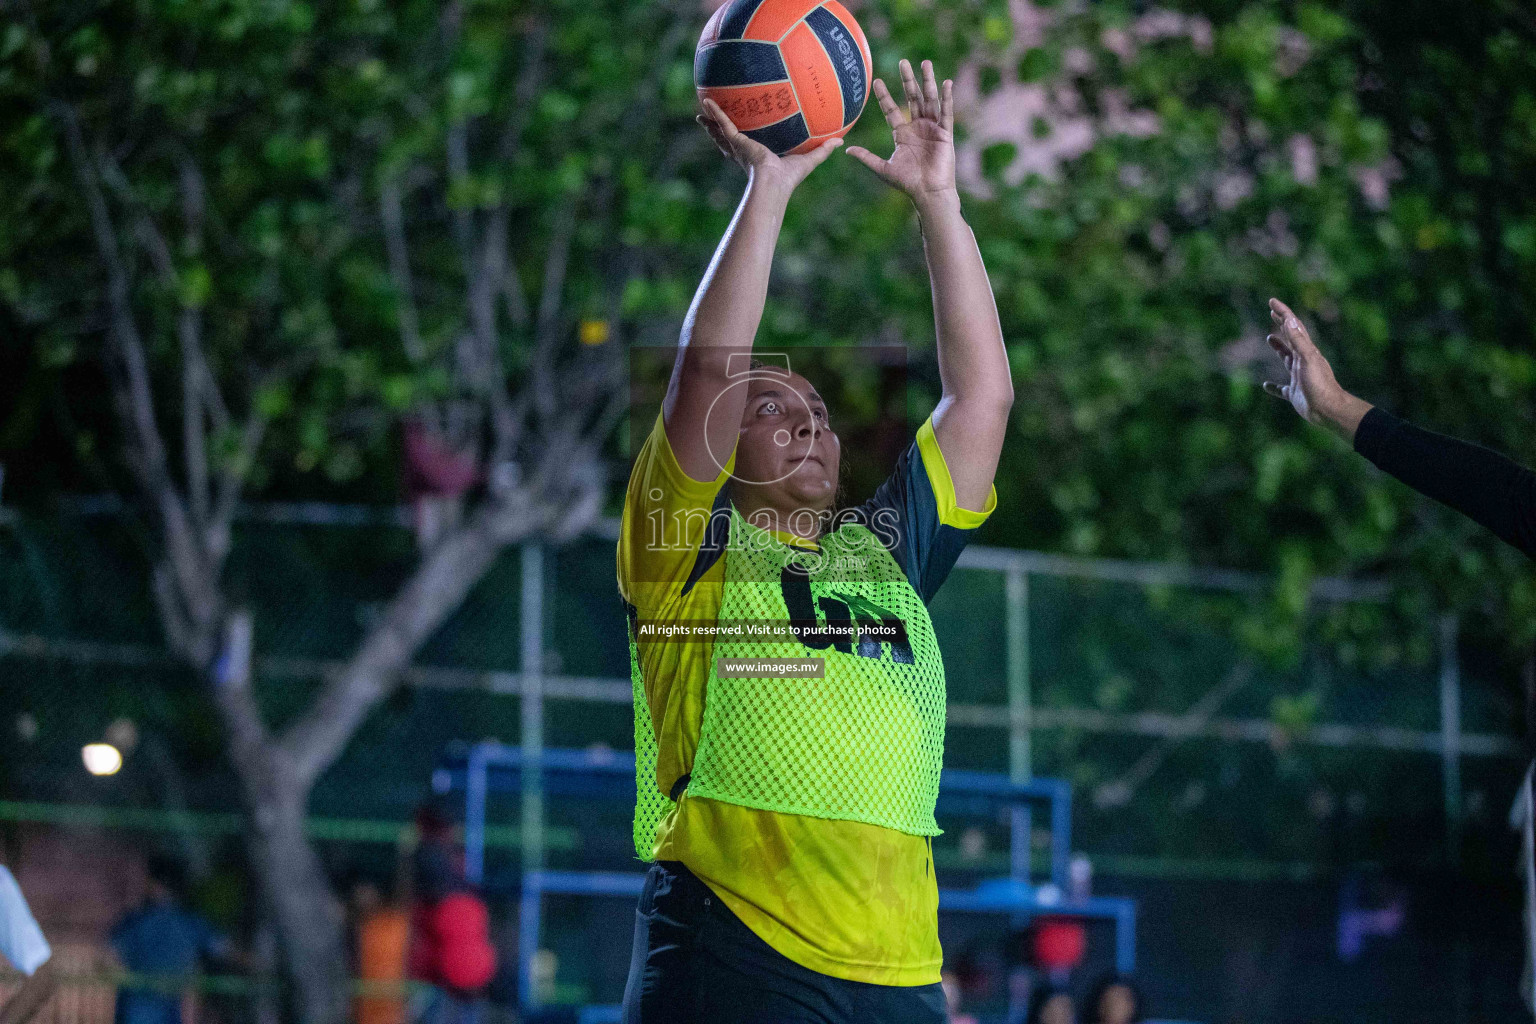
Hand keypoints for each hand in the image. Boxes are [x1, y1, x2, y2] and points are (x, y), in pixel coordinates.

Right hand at [696, 98, 841, 196]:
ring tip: (701, 109)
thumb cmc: (789, 178)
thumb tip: (841, 140)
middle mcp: (745, 151)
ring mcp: (739, 146)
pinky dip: (715, 112)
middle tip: (714, 119)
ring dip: (711, 121)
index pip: (748, 146)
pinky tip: (706, 100)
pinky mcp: (736, 141)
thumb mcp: (809, 159)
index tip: (740, 132)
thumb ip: (823, 149)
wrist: (773, 184)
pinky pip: (723, 123)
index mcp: (757, 156)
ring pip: (721, 131)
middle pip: (729, 139)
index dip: (743, 140)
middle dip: (720, 131)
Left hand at [846, 59, 955, 203]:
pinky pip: (946, 112)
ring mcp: (932, 128)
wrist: (927, 192)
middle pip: (912, 98)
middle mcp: (917, 127)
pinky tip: (946, 83)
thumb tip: (847, 150)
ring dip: (927, 81)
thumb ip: (867, 157)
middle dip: (908, 80)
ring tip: (925, 63)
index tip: (876, 80)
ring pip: (929, 100)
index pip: (891, 110)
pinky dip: (947, 98)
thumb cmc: (907, 183)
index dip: (884, 96)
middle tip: (902, 62)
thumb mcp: (883, 168)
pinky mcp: (945, 133)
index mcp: (902, 134)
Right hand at [1263, 298, 1371, 439]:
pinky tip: (1266, 386)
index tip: (1272, 301)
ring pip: (1286, 358)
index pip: (1293, 327)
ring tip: (1270, 338)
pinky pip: (1281, 388)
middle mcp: (1302, 361)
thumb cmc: (1319, 384)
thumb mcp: (1308, 359)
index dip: (1283, 313)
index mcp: (1306, 351)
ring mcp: (1299, 376)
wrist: (1327, 409)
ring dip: (1279, 347)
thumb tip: (1290, 320)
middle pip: (1291, 338)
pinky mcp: (1295, 393)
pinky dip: (1274, 386)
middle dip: (1282, 324)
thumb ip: (1299, 341)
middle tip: (1272, 312)